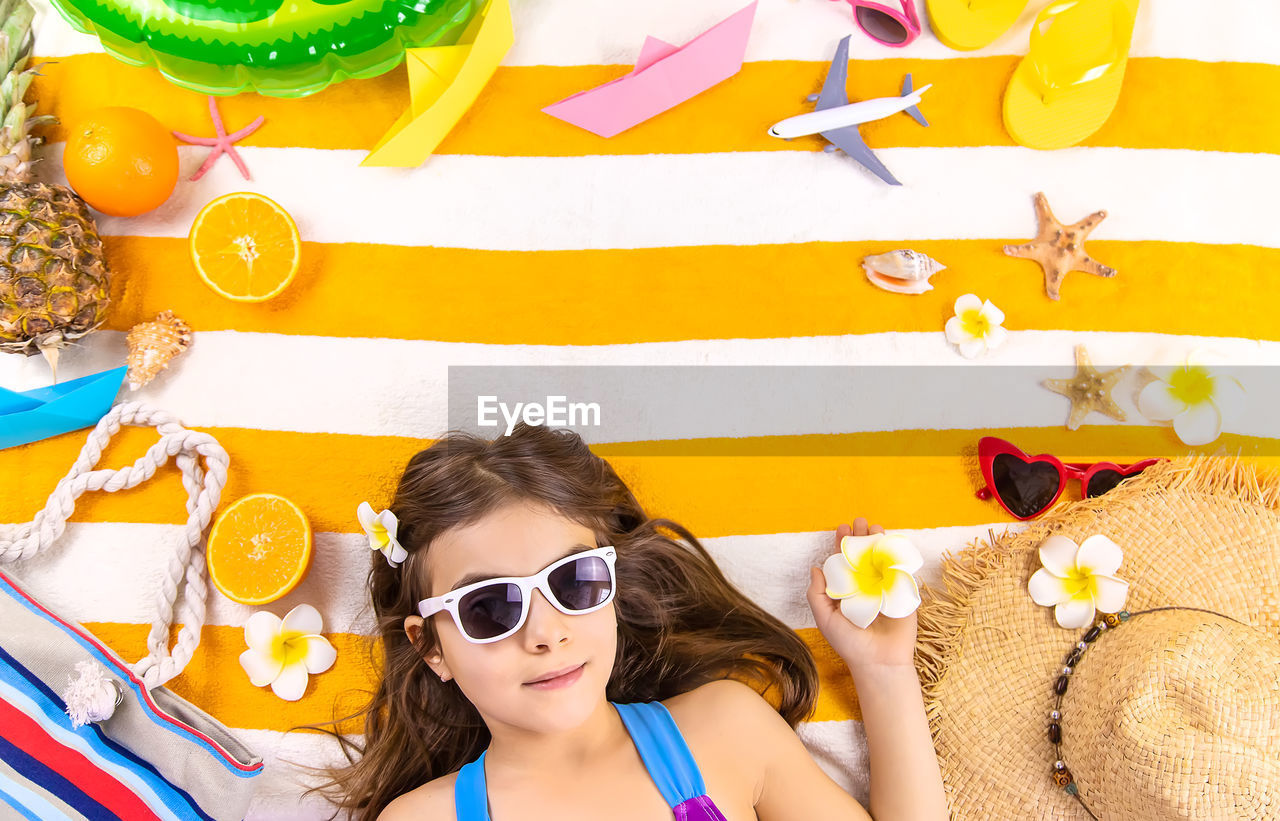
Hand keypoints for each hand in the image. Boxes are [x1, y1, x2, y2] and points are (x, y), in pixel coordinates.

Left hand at [806, 518, 918, 673]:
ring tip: (874, 526)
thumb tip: (815, 568)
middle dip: (860, 537)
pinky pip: (900, 571)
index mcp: (847, 590)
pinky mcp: (902, 594)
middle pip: (863, 556)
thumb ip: (817, 594)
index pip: (844, 562)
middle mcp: (865, 586)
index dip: (842, 545)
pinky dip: (896, 555)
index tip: (841, 529)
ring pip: (881, 559)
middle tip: (858, 522)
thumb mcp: (825, 619)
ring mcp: (884, 589)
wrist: (879, 662)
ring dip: (878, 541)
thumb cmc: (849, 644)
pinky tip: (891, 543)